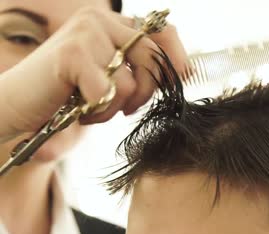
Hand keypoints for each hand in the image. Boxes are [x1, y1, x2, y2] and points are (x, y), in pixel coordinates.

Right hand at [0, 7, 187, 139]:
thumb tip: (181, 73)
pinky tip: (80, 110)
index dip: (177, 55)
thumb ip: (136, 67)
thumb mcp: (108, 75)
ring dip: (116, 107)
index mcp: (110, 22)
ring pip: (131, 81)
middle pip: (152, 57)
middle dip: (147, 91)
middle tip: (126, 108)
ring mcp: (85, 32)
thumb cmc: (66, 93)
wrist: (15, 103)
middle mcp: (99, 18)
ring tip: (92, 107)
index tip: (184, 78)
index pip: (160, 30)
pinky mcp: (72, 54)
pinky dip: (99, 111)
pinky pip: (110, 93)